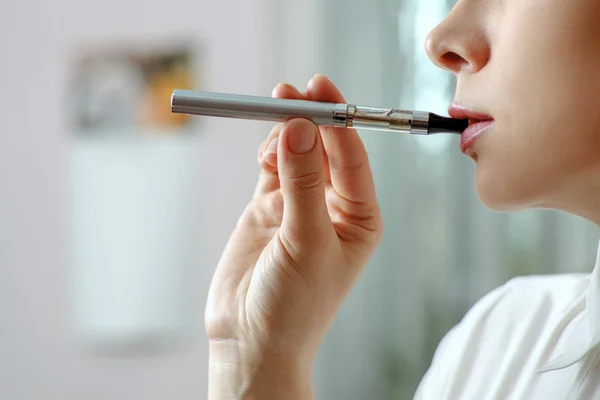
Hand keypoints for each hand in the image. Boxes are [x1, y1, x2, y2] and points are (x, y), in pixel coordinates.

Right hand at [206, 74, 382, 398]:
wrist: (251, 341)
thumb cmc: (294, 306)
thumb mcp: (305, 242)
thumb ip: (301, 184)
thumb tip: (299, 128)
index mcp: (360, 218)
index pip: (352, 158)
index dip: (338, 121)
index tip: (319, 90)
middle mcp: (334, 207)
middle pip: (325, 149)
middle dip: (310, 119)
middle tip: (290, 92)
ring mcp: (299, 205)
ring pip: (297, 154)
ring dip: (287, 133)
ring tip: (274, 115)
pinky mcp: (268, 208)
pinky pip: (272, 168)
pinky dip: (269, 153)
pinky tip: (265, 149)